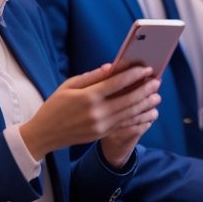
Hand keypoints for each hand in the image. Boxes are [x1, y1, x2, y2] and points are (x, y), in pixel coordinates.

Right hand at [19, 64, 159, 160]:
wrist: (45, 134)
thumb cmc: (55, 105)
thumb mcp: (69, 85)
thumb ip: (92, 76)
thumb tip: (112, 67)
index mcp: (88, 97)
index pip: (117, 83)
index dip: (134, 75)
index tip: (146, 69)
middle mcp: (97, 112)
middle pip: (128, 99)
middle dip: (145, 89)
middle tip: (157, 82)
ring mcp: (101, 126)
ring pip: (130, 114)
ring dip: (146, 105)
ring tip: (157, 97)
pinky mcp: (102, 134)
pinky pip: (125, 126)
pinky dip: (139, 120)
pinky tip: (148, 114)